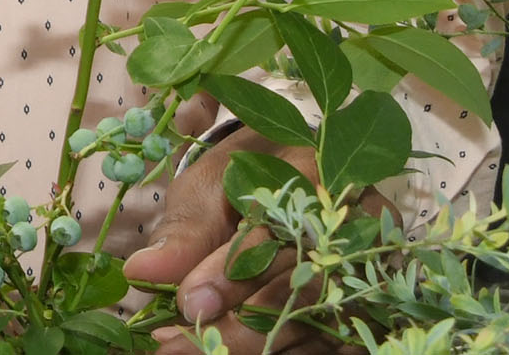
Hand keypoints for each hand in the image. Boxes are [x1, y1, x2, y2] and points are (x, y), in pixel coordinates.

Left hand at [120, 122, 365, 354]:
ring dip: (253, 345)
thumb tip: (142, 271)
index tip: (187, 302)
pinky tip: (235, 352)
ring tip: (192, 351)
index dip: (230, 275)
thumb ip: (184, 232)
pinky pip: (330, 342)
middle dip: (238, 324)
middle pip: (300, 289)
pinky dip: (282, 350)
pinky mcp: (365, 306)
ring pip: (315, 323)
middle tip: (180, 344)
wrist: (292, 171)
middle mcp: (353, 230)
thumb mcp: (209, 188)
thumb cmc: (246, 176)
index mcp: (312, 180)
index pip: (275, 236)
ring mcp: (367, 272)